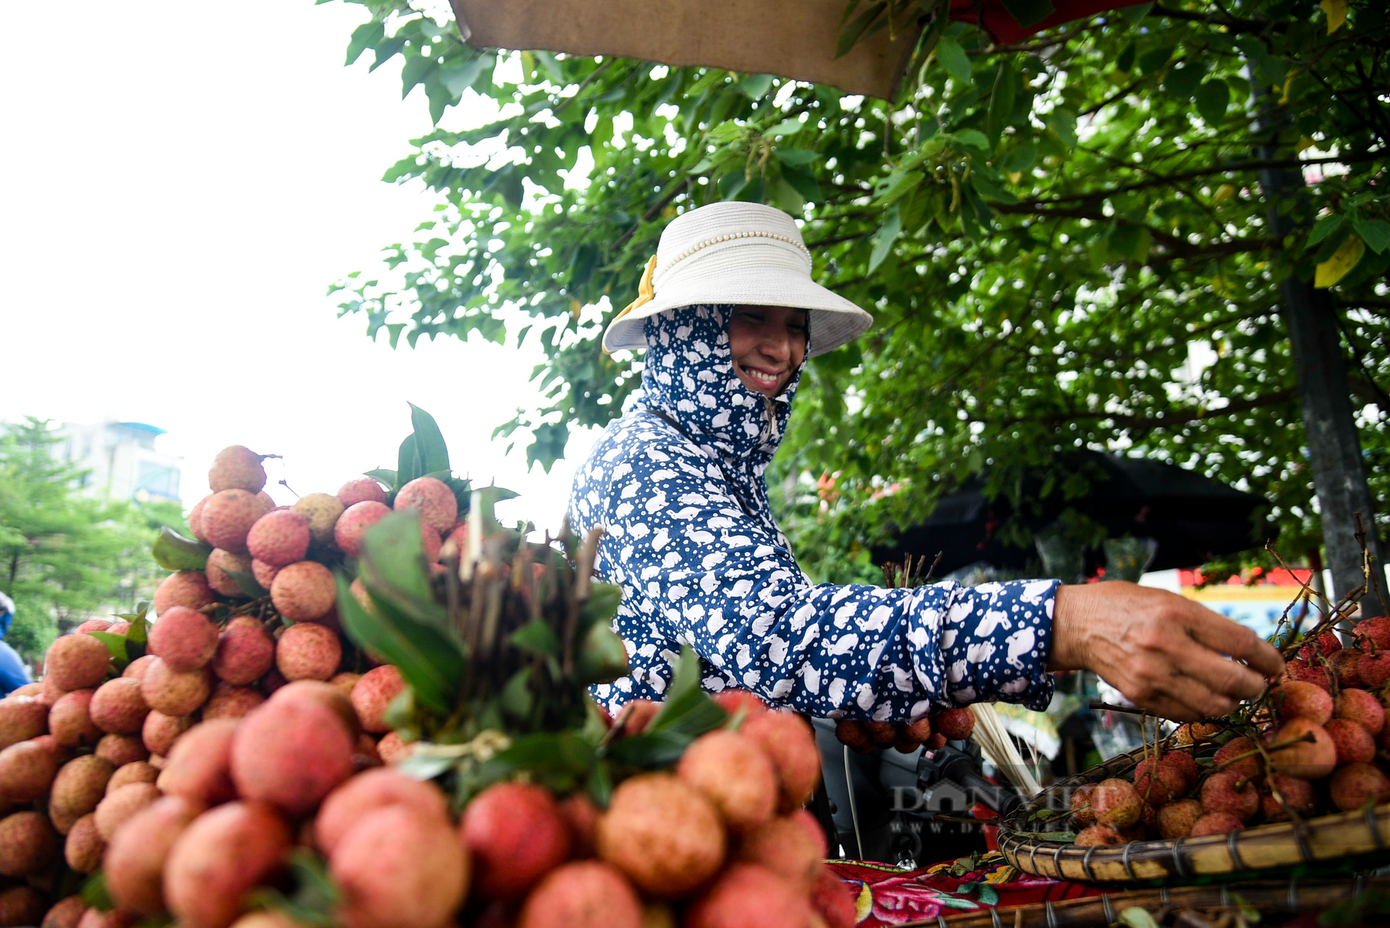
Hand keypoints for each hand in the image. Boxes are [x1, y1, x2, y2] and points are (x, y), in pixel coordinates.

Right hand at [1048, 581, 1284, 721]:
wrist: (1077, 624)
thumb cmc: (1128, 606)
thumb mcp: (1169, 601)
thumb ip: (1206, 624)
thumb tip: (1250, 652)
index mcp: (1177, 614)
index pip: (1241, 643)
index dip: (1268, 658)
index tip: (1276, 665)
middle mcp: (1166, 645)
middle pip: (1234, 680)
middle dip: (1257, 686)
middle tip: (1259, 683)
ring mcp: (1152, 675)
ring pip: (1215, 705)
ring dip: (1233, 702)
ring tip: (1232, 692)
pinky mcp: (1141, 696)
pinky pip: (1188, 714)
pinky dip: (1204, 709)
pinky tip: (1203, 696)